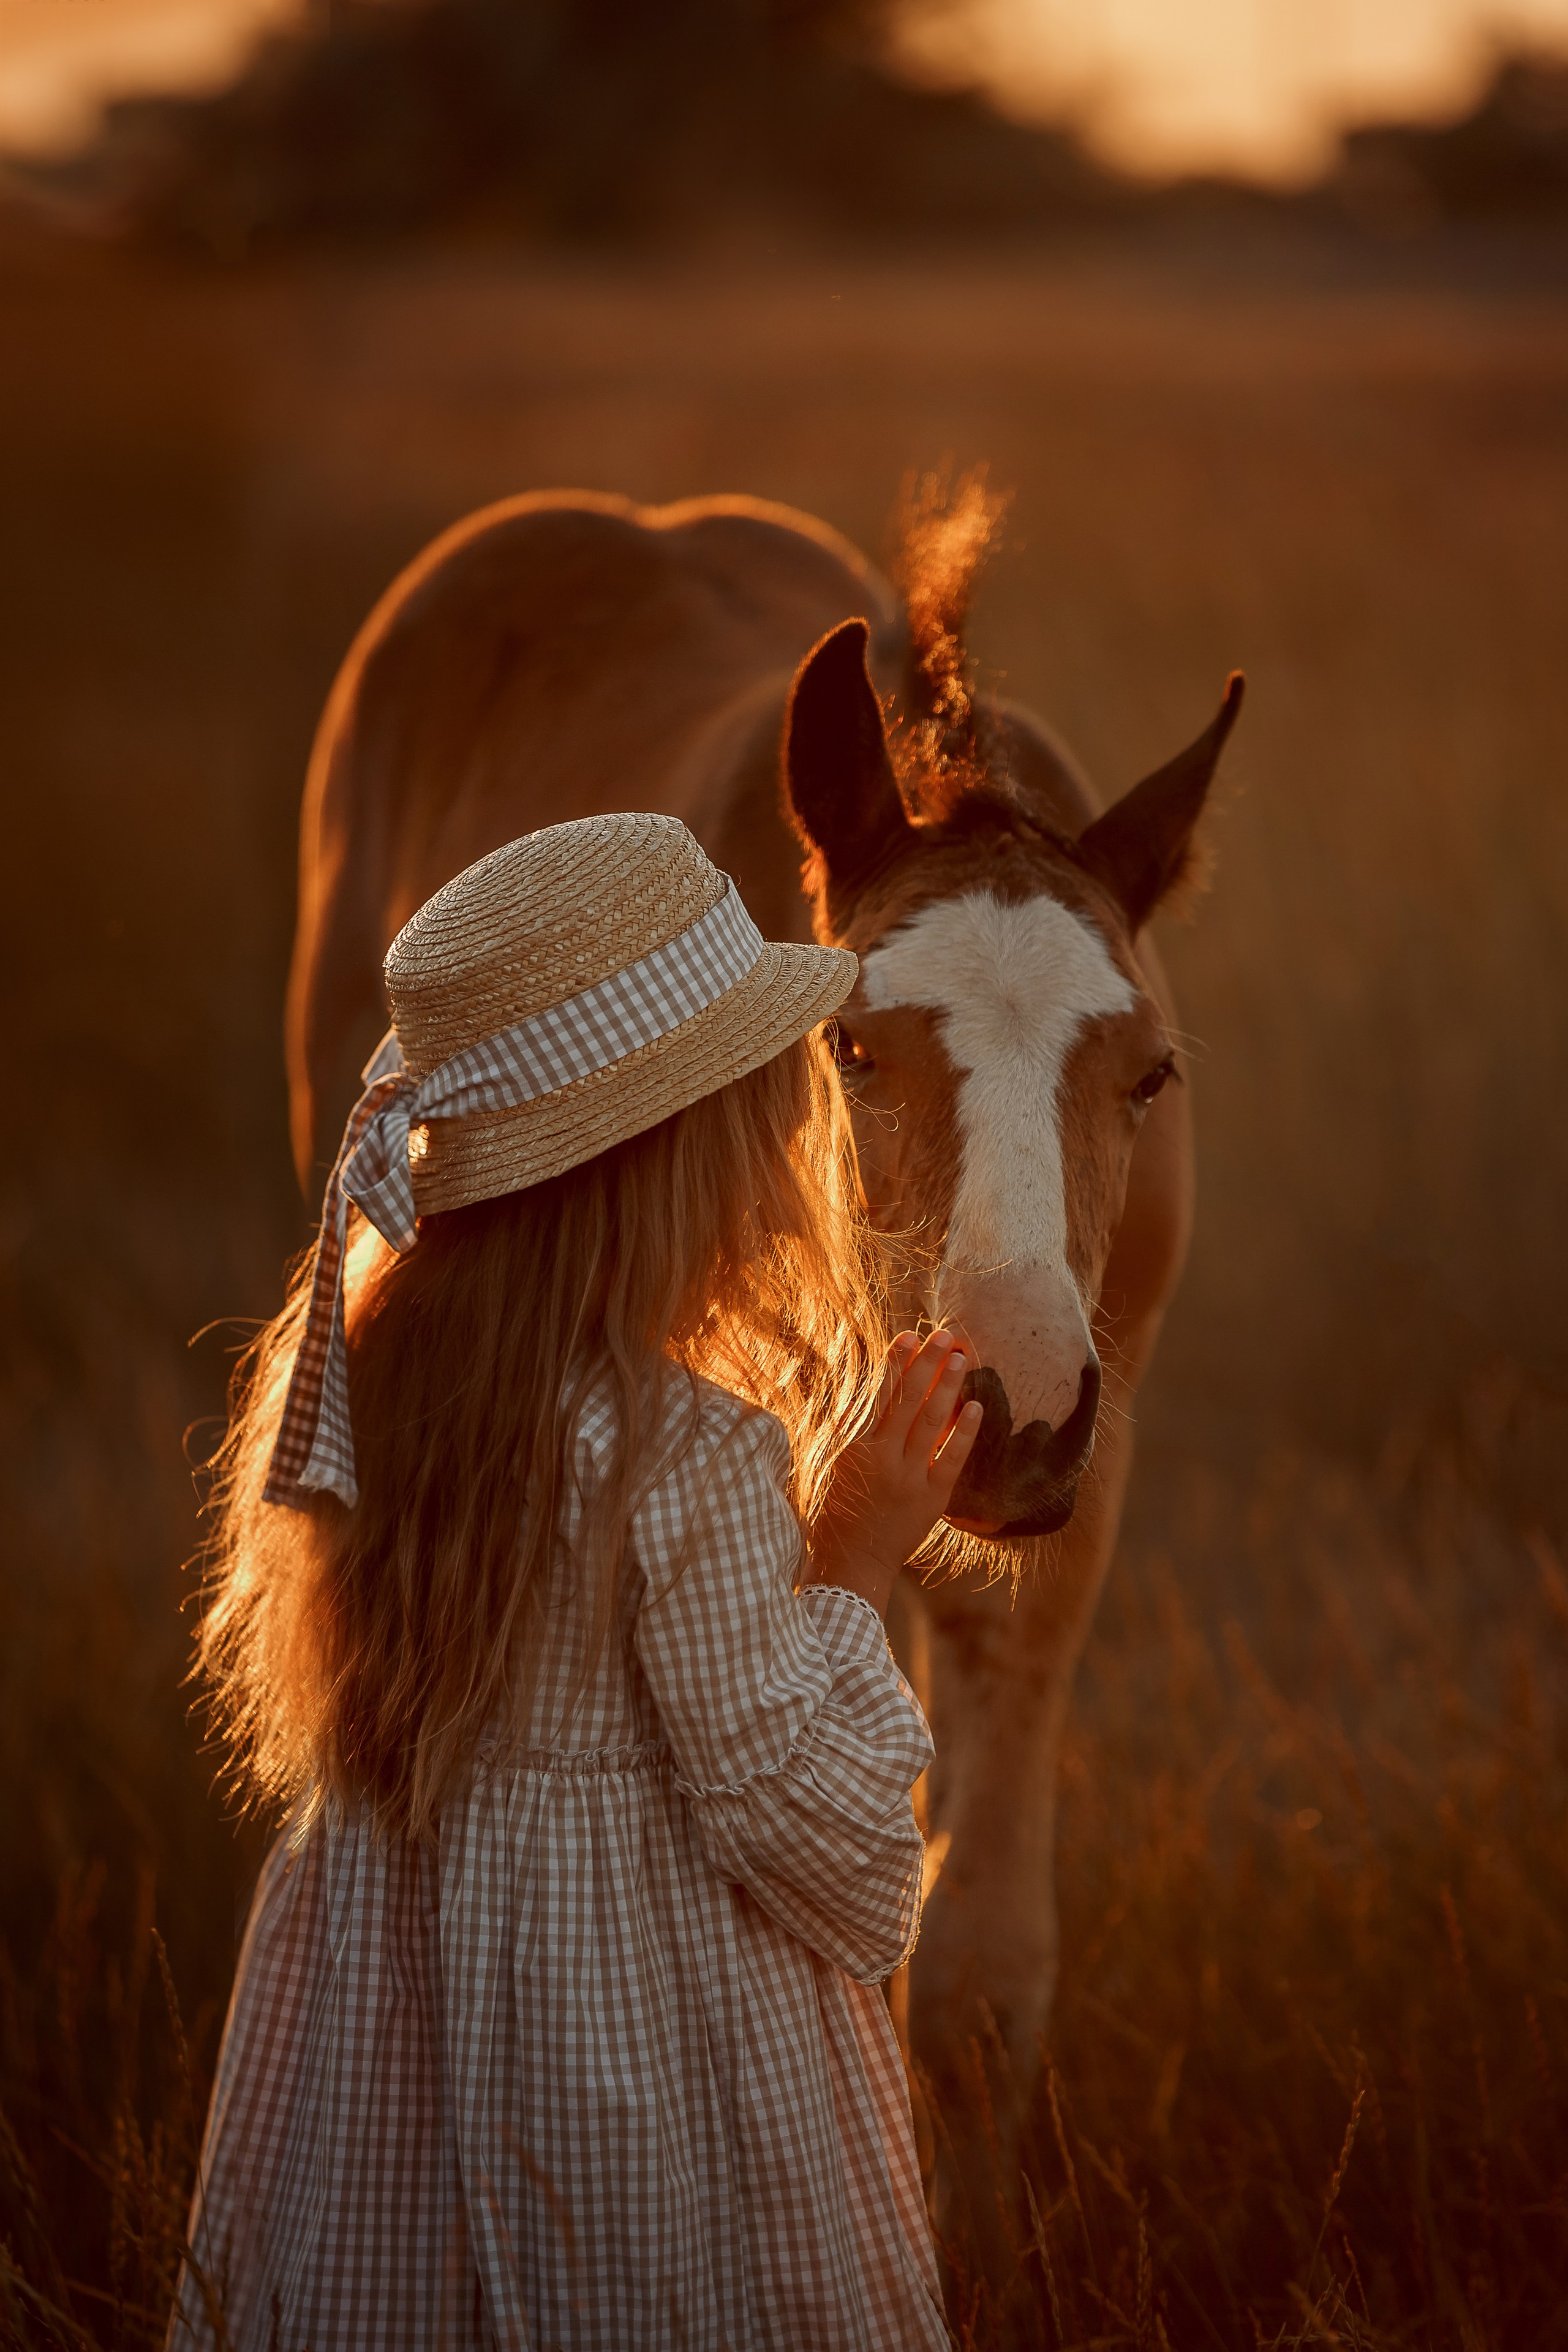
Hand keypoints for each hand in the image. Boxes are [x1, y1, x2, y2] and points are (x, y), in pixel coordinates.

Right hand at [803, 1330, 983, 1616]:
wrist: (852, 1565)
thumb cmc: (834, 1516)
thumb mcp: (833, 1467)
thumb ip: (852, 1432)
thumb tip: (869, 1396)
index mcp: (856, 1448)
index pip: (879, 1395)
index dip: (896, 1363)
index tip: (907, 1336)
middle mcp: (885, 1458)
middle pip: (910, 1400)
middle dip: (928, 1364)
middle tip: (945, 1336)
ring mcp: (910, 1478)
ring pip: (932, 1422)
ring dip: (948, 1388)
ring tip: (961, 1359)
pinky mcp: (931, 1499)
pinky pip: (952, 1459)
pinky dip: (964, 1432)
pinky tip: (975, 1407)